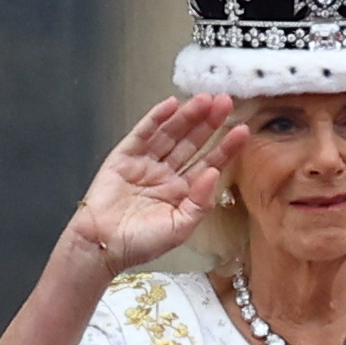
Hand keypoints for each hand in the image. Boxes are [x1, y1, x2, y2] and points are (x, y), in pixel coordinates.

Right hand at [57, 97, 239, 280]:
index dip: (225, 147)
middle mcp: (166, 174)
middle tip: (226, 102)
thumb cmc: (141, 243)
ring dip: (188, 116)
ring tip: (205, 99)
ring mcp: (145, 163)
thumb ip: (200, 203)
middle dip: (209, 123)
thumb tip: (214, 173)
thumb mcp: (180, 229)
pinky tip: (172, 104)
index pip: (209, 164)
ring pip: (171, 134)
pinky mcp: (124, 156)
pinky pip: (143, 133)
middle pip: (192, 143)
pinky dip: (156, 118)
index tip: (242, 130)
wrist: (102, 245)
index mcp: (182, 192)